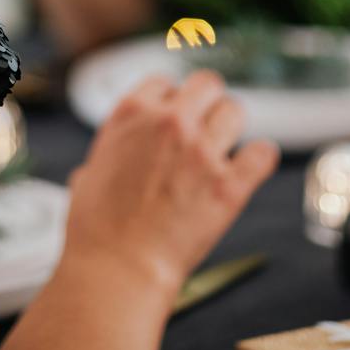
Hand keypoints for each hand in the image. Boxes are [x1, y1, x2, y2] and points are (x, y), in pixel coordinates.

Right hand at [61, 70, 278, 296]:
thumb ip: (108, 159)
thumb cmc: (97, 230)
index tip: (175, 116)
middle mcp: (169, 123)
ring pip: (235, 111)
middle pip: (207, 85)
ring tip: (225, 148)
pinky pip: (262, 153)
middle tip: (206, 126)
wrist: (119, 267)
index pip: (164, 82)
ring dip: (230, 128)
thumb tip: (102, 168)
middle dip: (207, 103)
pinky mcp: (230, 184)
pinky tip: (251, 168)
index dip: (171, 100)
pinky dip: (259, 159)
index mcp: (131, 114)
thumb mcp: (88, 175)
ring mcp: (202, 151)